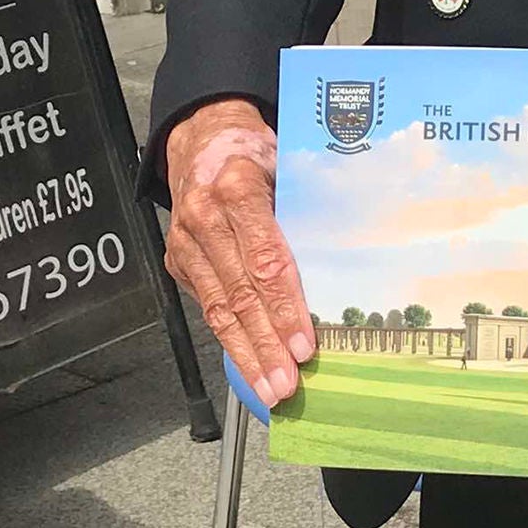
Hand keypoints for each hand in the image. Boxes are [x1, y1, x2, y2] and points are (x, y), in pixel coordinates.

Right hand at [163, 99, 317, 405]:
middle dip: (266, 346)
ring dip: (247, 354)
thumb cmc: (258, 156)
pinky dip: (230, 340)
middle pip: (240, 294)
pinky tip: (250, 365)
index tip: (305, 346)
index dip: (285, 308)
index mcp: (237, 187)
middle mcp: (204, 216)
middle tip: (288, 385)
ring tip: (270, 389)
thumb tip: (349, 272)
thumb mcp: (287, 168)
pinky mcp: (178, 260)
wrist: (203, 138)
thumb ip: (306, 214)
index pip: (266, 261)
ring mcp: (185, 241)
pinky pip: (207, 307)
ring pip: (219, 309)